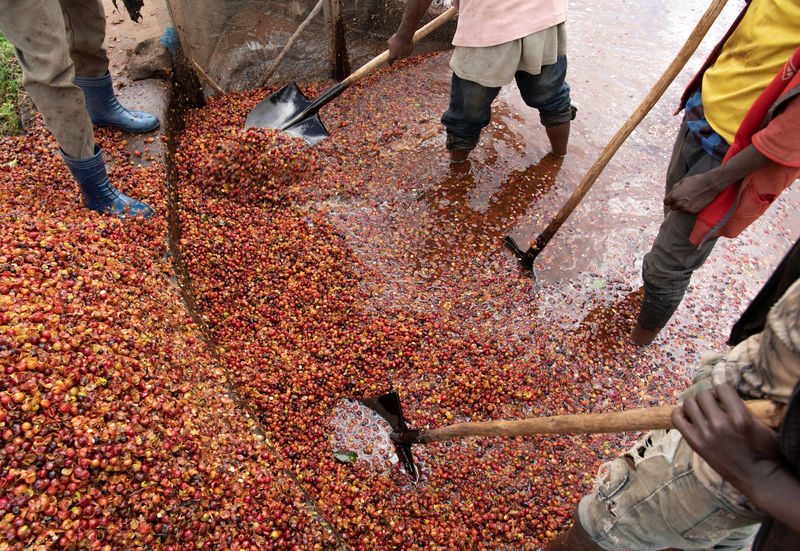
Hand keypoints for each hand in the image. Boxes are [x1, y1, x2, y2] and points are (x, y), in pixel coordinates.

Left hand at [388, 32, 414, 63]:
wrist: (405, 35)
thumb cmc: (396, 38)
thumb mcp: (390, 41)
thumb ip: (389, 45)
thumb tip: (389, 46)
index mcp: (392, 55)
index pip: (390, 60)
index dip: (390, 62)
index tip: (390, 64)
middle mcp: (399, 57)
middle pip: (397, 57)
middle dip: (397, 54)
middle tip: (397, 48)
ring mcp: (404, 55)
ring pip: (403, 55)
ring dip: (402, 51)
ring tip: (402, 44)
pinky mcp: (409, 53)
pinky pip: (407, 52)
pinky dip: (407, 50)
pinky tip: (406, 44)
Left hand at [663, 172, 723, 212]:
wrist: (710, 185)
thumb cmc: (696, 181)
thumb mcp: (682, 181)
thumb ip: (675, 189)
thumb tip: (671, 193)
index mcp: (674, 196)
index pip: (666, 202)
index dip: (669, 199)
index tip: (673, 198)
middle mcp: (679, 204)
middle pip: (673, 207)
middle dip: (675, 203)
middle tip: (682, 198)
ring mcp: (686, 208)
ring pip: (680, 209)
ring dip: (682, 206)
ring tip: (689, 199)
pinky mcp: (693, 211)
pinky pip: (688, 211)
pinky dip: (689, 207)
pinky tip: (695, 201)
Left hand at [672, 384, 781, 498]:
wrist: (759, 478)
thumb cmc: (765, 451)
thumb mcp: (762, 425)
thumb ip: (743, 408)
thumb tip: (724, 393)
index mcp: (741, 418)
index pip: (722, 388)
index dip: (723, 390)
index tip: (724, 395)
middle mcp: (721, 425)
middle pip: (703, 395)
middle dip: (708, 396)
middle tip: (712, 403)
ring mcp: (706, 435)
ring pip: (689, 403)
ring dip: (695, 403)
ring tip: (701, 409)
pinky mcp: (696, 444)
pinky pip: (677, 419)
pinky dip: (679, 413)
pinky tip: (686, 414)